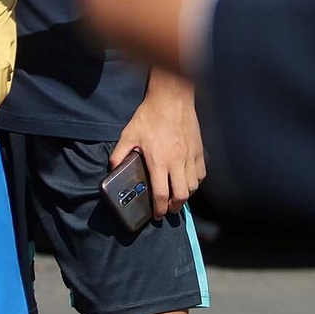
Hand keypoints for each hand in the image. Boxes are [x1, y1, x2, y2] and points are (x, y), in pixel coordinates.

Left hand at [109, 72, 203, 217]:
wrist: (171, 98)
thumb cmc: (150, 116)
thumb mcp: (129, 134)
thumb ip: (119, 154)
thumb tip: (113, 169)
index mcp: (159, 161)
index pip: (162, 195)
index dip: (159, 209)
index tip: (157, 215)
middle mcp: (177, 162)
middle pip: (181, 196)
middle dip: (174, 207)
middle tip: (168, 208)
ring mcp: (190, 156)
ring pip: (193, 187)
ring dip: (186, 196)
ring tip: (178, 196)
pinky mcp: (199, 150)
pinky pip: (201, 173)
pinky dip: (196, 182)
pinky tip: (189, 180)